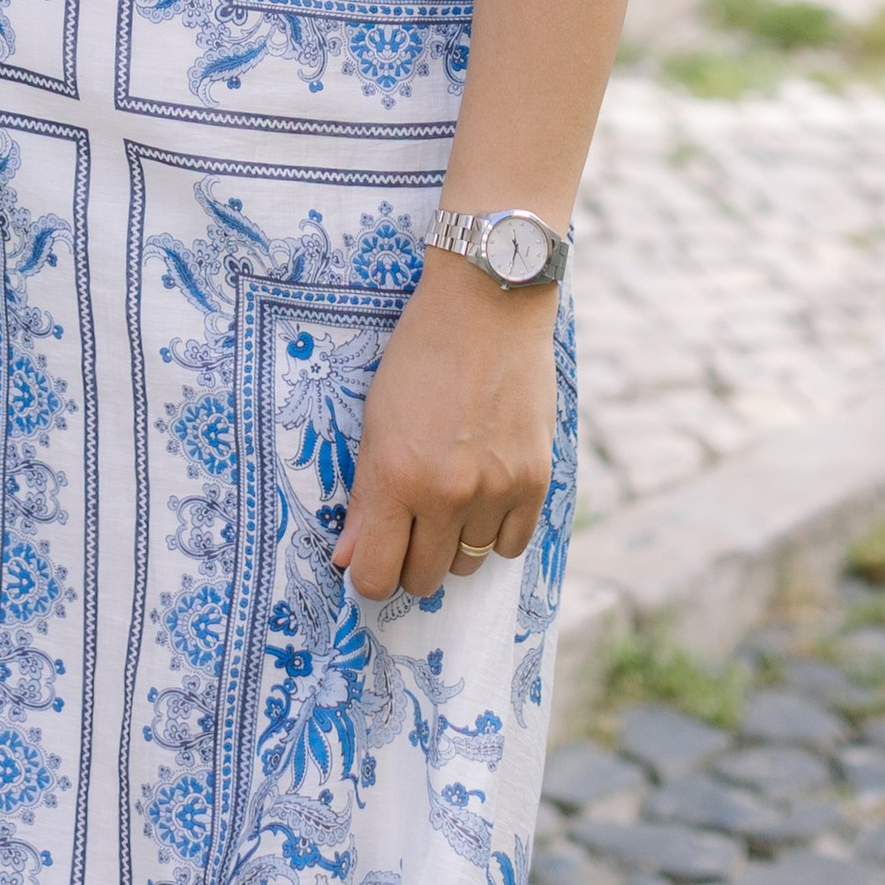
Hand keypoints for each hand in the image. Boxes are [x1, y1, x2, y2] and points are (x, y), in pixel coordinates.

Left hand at [333, 251, 556, 601]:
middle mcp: (447, 494)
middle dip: (411, 561)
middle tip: (411, 524)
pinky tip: (485, 493)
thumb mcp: (376, 420)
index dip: (370, 575)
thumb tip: (348, 560)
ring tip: (449, 496)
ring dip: (454, 544)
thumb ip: (365, 497)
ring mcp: (496, 489)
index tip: (373, 558)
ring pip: (469, 565)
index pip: (378, 577)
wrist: (488, 305)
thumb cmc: (420, 355)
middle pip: (424, 579)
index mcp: (397, 477)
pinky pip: (511, 546)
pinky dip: (495, 531)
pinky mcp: (536, 480)